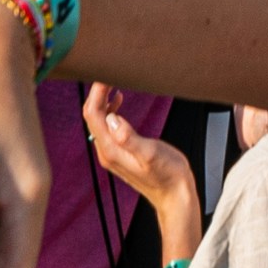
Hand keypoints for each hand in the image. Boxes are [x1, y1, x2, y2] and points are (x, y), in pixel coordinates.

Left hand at [82, 82, 197, 225]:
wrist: (175, 195)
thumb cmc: (168, 176)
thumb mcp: (150, 154)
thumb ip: (129, 137)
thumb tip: (112, 118)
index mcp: (111, 150)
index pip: (93, 115)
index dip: (97, 92)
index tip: (105, 74)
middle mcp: (107, 151)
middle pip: (92, 116)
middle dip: (97, 93)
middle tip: (108, 72)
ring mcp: (113, 152)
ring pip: (98, 120)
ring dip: (102, 100)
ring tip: (112, 82)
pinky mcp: (121, 152)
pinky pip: (106, 127)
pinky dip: (109, 110)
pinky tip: (118, 102)